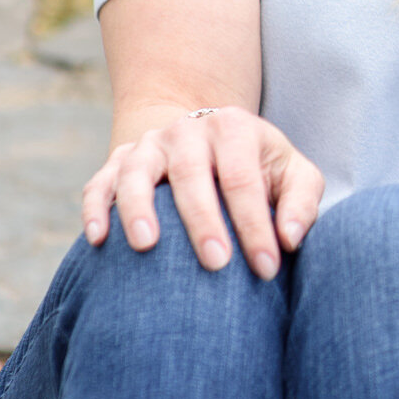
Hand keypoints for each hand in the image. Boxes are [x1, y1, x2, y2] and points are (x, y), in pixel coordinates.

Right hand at [78, 106, 324, 280]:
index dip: (256, 225)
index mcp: (233, 128)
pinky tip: (98, 240)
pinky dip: (96, 208)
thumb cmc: (258, 167)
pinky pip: (100, 183)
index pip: (244, 180)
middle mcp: (187, 130)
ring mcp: (149, 145)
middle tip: (217, 265)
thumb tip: (289, 239)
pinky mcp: (119, 161)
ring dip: (138, 208)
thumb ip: (301, 202)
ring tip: (147, 246)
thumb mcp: (292, 174)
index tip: (267, 269)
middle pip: (192, 175)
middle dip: (204, 221)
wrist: (207, 137)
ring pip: (137, 173)